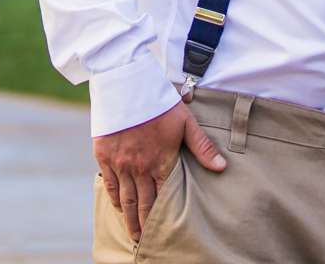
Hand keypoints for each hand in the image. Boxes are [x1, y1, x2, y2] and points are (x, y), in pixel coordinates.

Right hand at [95, 100, 224, 240]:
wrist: (125, 82)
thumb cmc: (158, 100)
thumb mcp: (185, 121)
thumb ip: (202, 146)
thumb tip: (221, 167)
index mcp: (161, 160)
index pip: (163, 196)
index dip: (164, 216)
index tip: (166, 232)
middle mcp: (139, 167)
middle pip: (142, 203)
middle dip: (145, 225)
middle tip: (146, 242)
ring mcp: (120, 162)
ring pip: (125, 198)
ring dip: (129, 218)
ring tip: (133, 234)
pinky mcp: (104, 155)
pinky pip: (109, 183)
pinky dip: (114, 198)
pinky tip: (117, 207)